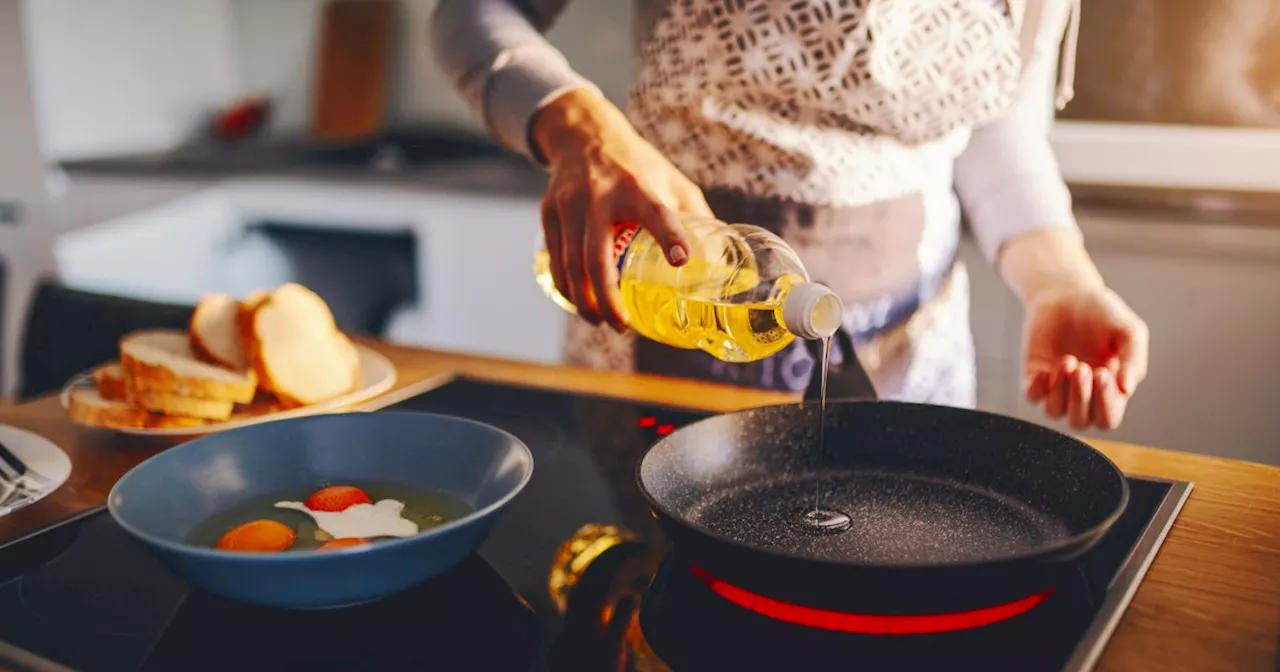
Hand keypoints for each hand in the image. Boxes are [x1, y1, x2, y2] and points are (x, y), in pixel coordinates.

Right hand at [531, 89, 712, 330]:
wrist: (585, 133)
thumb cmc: (637, 165)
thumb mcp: (672, 180)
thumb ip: (695, 217)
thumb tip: (720, 262)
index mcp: (639, 187)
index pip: (656, 214)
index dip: (670, 237)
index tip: (681, 261)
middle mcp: (600, 195)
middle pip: (597, 256)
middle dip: (607, 298)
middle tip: (622, 326)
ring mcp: (570, 204)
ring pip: (571, 263)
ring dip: (585, 300)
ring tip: (601, 321)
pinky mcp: (550, 211)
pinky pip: (555, 257)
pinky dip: (566, 285)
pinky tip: (580, 301)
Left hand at [1023, 287, 1148, 429]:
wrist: (1069, 294)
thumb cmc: (1104, 314)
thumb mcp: (1129, 331)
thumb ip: (1133, 359)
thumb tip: (1127, 389)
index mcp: (1110, 391)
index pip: (1107, 418)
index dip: (1105, 404)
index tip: (1102, 373)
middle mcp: (1083, 394)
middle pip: (1080, 421)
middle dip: (1081, 398)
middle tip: (1083, 368)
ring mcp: (1057, 387)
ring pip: (1055, 412)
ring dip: (1061, 391)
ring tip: (1068, 361)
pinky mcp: (1035, 375)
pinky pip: (1032, 397)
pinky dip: (1038, 389)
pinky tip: (1047, 370)